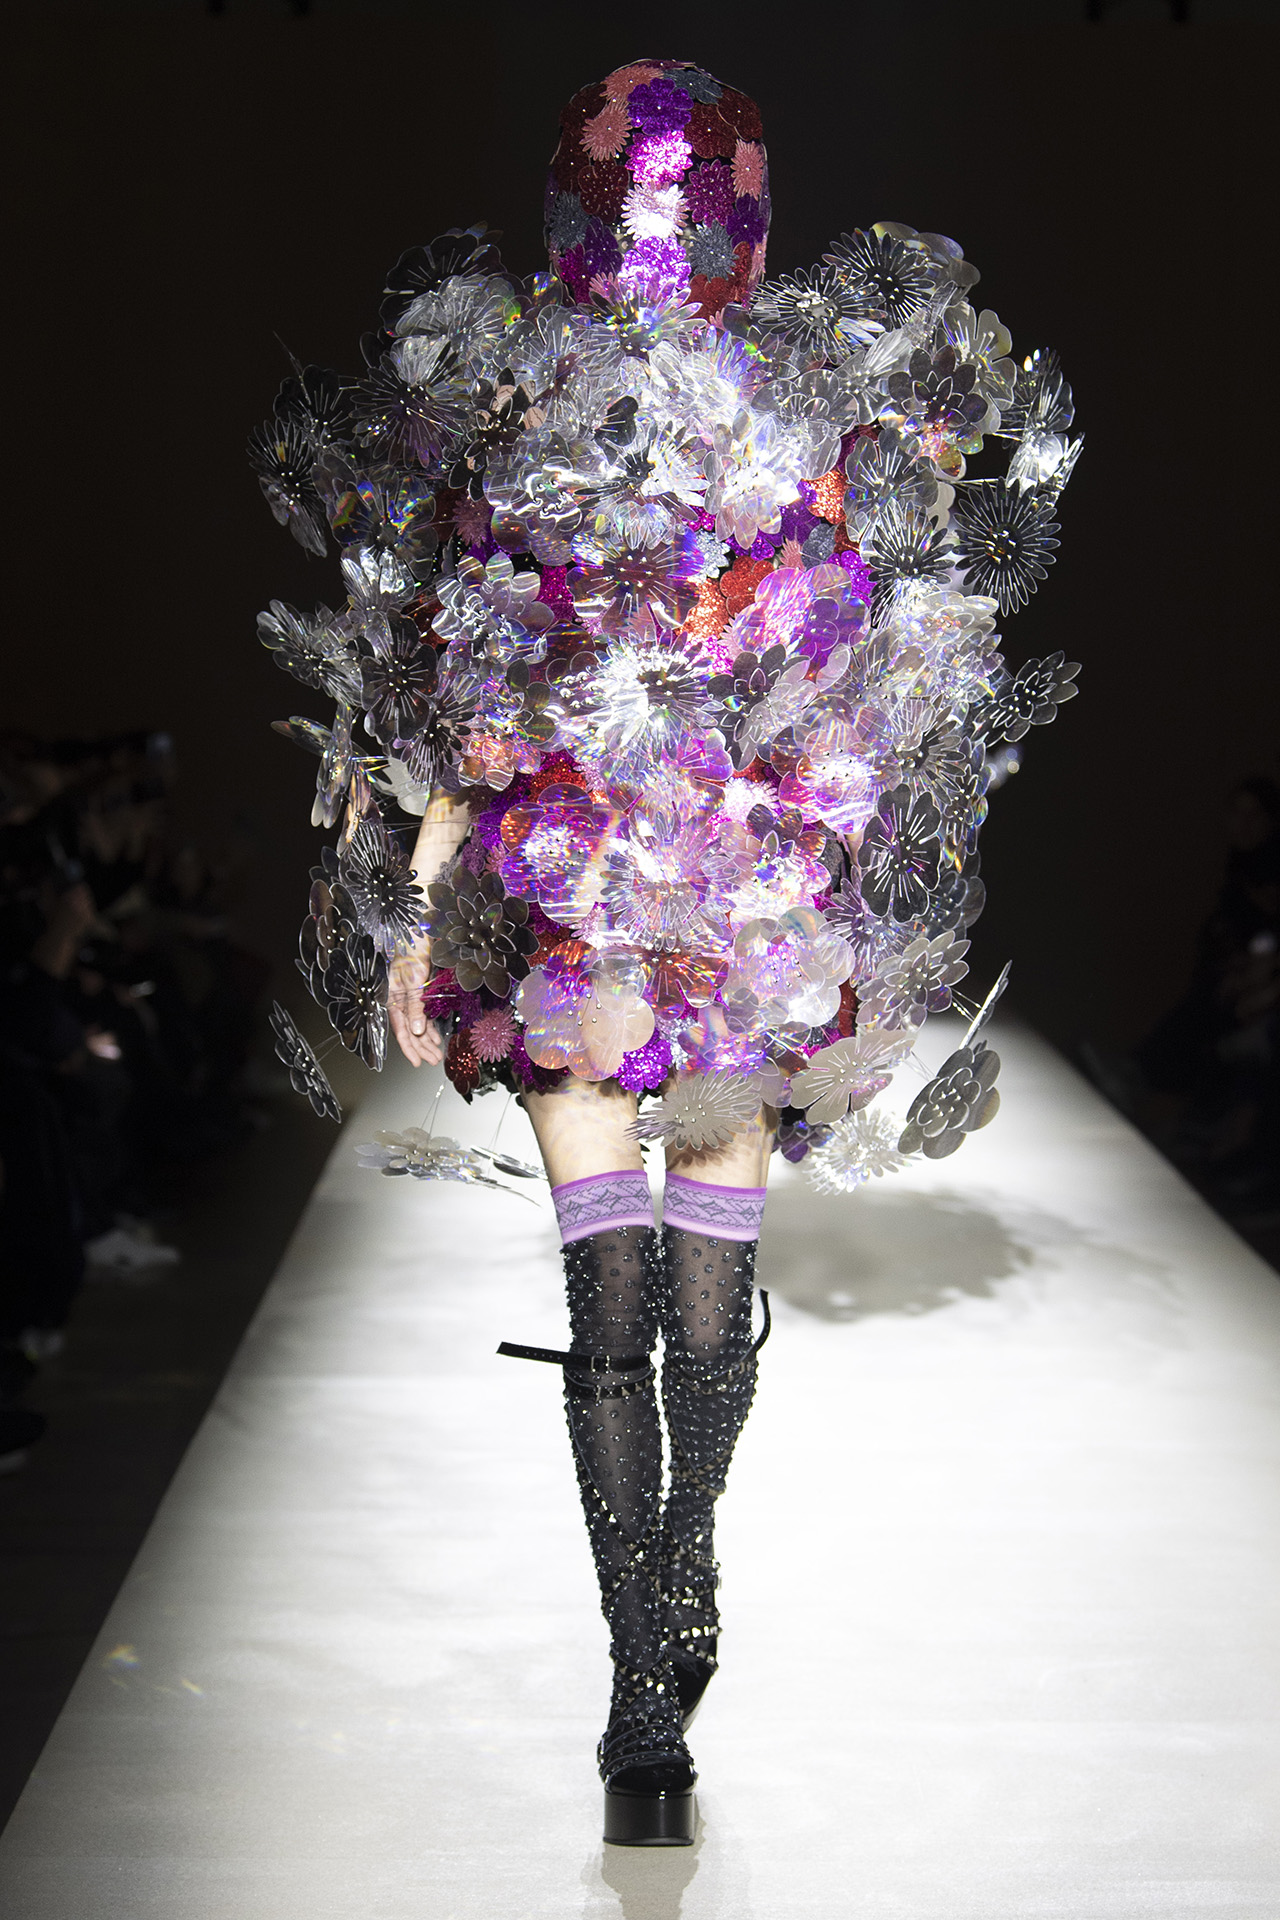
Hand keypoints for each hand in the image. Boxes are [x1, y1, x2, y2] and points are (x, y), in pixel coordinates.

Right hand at [388, 949, 443, 1067]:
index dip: (409, 1047)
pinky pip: (423, 1014)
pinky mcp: (419, 992)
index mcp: (392, 998)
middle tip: (433, 1060)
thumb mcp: (414, 981)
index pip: (400, 1029)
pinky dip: (429, 1026)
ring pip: (417, 1024)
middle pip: (409, 1030)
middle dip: (421, 1047)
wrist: (419, 930)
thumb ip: (415, 1007)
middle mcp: (399, 1000)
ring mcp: (409, 997)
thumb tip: (417, 1031)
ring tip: (436, 1053)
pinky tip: (435, 1037)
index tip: (417, 1062)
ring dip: (427, 1040)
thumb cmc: (412, 951)